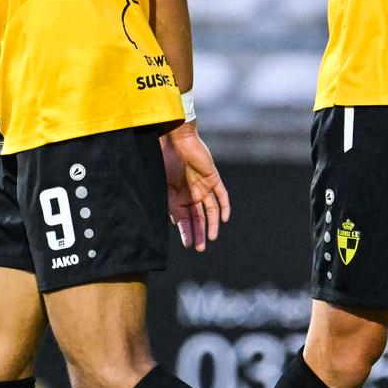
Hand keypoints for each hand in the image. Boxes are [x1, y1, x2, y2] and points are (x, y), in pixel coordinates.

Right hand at [161, 122, 230, 251]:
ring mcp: (203, 186)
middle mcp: (191, 194)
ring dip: (212, 224)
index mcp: (177, 197)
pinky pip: (222, 195)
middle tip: (200, 248)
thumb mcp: (162, 186)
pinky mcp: (213, 178)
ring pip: (211, 210)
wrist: (174, 140)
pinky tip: (224, 219)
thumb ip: (168, 202)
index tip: (188, 245)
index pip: (184, 219)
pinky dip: (224, 207)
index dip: (186, 232)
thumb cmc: (164, 160)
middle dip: (198, 233)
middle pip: (198, 217)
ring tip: (211, 238)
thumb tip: (173, 222)